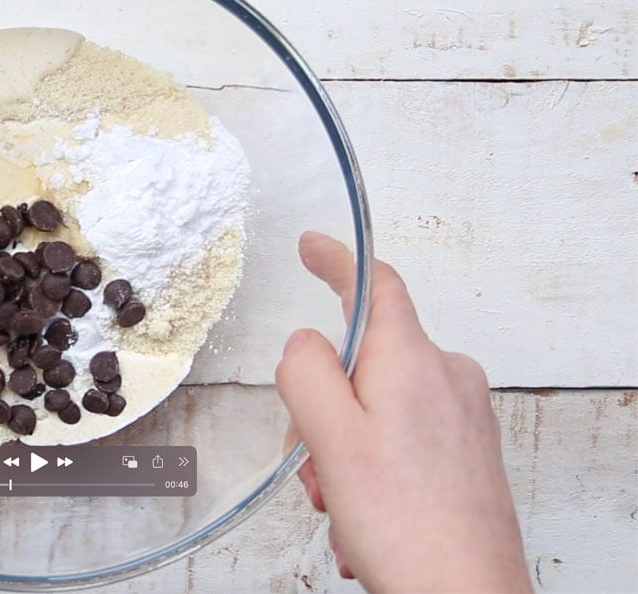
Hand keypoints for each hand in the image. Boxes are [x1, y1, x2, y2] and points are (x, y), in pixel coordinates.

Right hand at [276, 232, 530, 592]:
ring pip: (378, 408)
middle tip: (318, 463)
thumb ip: (307, 373)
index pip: (374, 285)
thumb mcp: (332, 439)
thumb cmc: (408, 526)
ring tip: (347, 503)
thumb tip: (305, 342)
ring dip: (346, 452)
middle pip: (364, 362)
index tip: (312, 246)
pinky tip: (368, 516)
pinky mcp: (467, 451)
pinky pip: (402, 439)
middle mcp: (447, 377)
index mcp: (412, 361)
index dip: (336, 260)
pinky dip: (373, 471)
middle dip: (326, 410)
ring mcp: (462, 415)